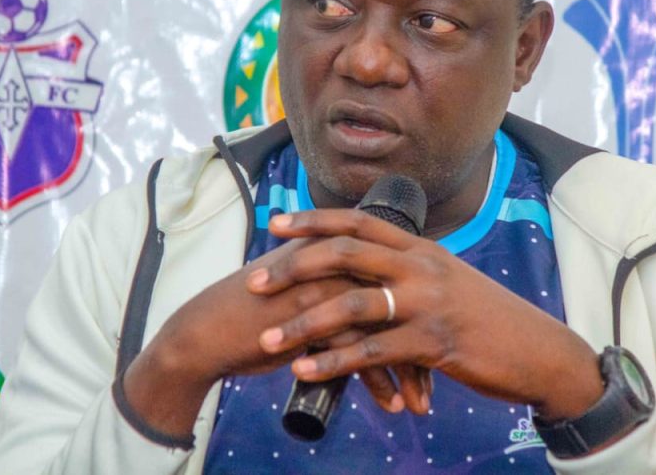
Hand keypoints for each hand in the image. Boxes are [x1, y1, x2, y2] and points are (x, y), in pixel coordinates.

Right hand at [121, 237, 417, 437]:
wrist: (211, 329)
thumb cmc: (262, 310)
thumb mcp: (307, 281)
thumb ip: (340, 279)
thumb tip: (378, 292)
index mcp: (342, 248)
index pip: (399, 278)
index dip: (422, 313)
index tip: (438, 343)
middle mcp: (338, 263)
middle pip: (401, 301)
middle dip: (427, 343)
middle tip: (444, 374)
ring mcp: (326, 289)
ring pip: (386, 329)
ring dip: (408, 370)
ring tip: (420, 401)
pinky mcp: (312, 319)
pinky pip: (360, 353)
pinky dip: (380, 383)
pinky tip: (393, 405)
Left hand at [249, 208, 604, 420]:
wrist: (538, 350)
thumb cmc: (487, 318)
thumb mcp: (449, 281)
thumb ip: (410, 271)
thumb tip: (370, 271)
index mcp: (422, 248)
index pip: (359, 221)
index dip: (315, 220)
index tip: (277, 222)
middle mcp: (422, 266)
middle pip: (346, 253)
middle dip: (293, 266)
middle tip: (253, 282)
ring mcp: (429, 303)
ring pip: (353, 305)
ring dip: (304, 323)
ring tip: (267, 338)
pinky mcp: (434, 344)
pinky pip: (373, 352)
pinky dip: (334, 363)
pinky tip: (305, 371)